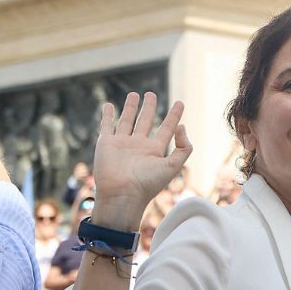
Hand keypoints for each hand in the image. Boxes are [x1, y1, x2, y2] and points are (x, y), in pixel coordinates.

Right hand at [90, 92, 191, 230]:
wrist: (121, 195)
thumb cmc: (147, 184)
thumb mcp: (172, 166)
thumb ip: (183, 148)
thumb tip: (182, 126)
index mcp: (155, 150)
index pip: (167, 128)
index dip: (174, 115)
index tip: (180, 102)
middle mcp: (139, 145)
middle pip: (146, 121)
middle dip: (149, 107)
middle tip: (151, 94)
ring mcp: (122, 143)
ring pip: (127, 120)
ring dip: (130, 107)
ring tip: (134, 94)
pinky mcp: (106, 143)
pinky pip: (107, 126)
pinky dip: (107, 115)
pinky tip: (109, 105)